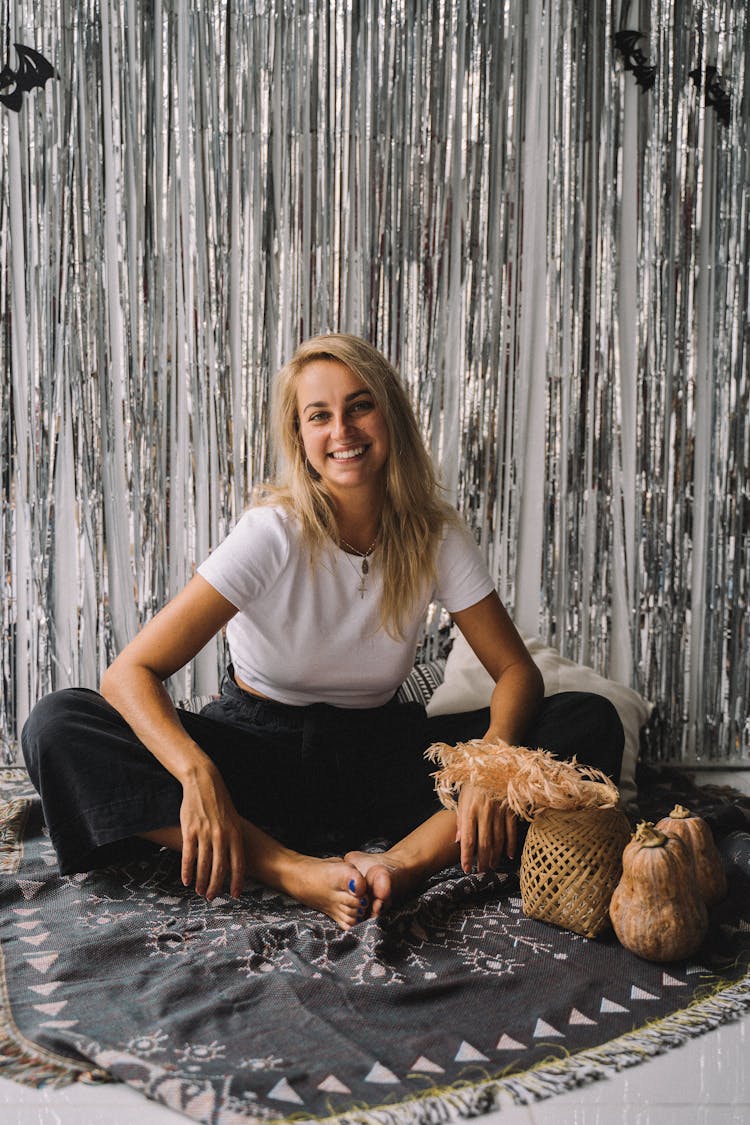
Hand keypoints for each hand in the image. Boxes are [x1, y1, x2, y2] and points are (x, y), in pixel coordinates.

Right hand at [179, 766, 246, 900]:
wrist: (204, 782)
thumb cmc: (220, 802)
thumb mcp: (233, 819)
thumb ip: (234, 838)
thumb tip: (235, 860)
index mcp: (235, 833)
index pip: (239, 863)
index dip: (237, 881)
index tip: (236, 894)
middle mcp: (221, 835)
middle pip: (220, 868)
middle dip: (217, 886)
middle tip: (212, 897)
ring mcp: (205, 833)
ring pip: (204, 865)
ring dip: (201, 882)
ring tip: (200, 891)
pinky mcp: (190, 830)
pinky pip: (189, 856)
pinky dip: (187, 871)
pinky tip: (186, 880)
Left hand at [456, 783, 517, 873]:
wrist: (494, 764)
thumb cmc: (475, 782)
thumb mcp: (463, 798)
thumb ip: (461, 820)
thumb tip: (458, 841)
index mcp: (470, 809)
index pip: (468, 839)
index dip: (467, 856)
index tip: (467, 869)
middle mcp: (485, 812)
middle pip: (484, 843)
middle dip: (482, 861)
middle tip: (481, 872)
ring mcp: (499, 811)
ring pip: (498, 840)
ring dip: (495, 856)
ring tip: (492, 866)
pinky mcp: (510, 809)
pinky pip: (511, 831)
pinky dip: (511, 845)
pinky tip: (508, 856)